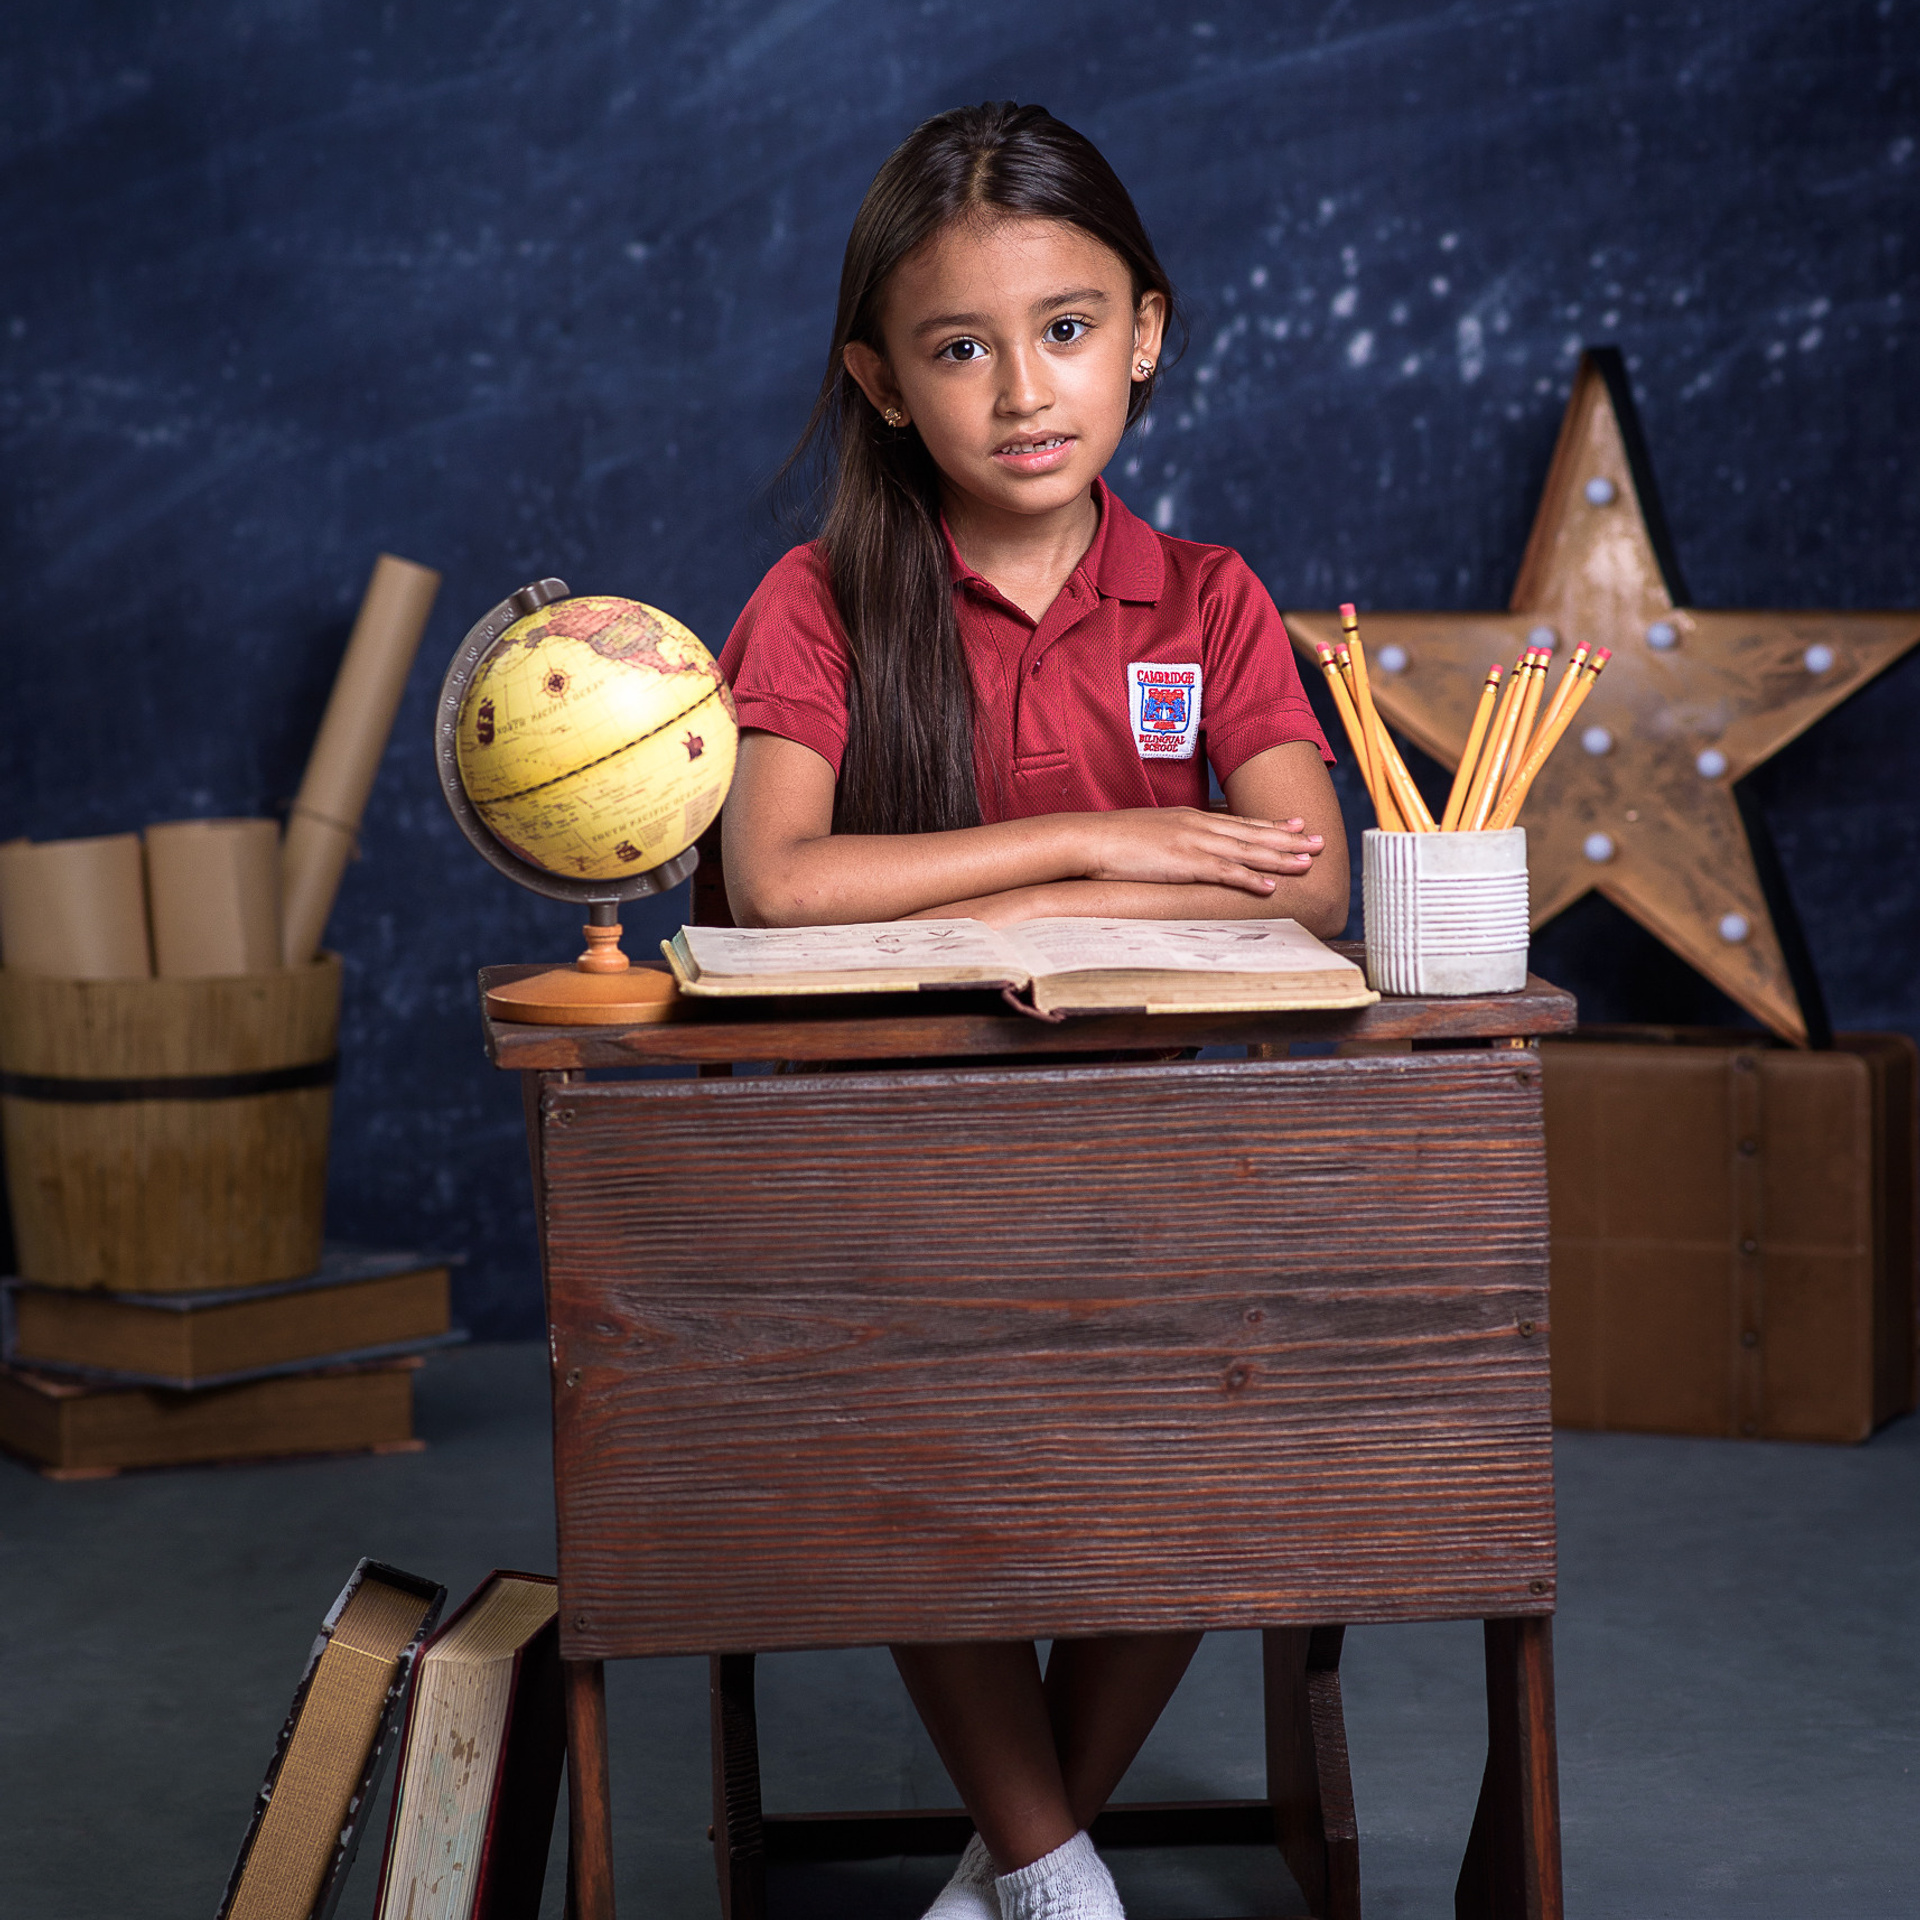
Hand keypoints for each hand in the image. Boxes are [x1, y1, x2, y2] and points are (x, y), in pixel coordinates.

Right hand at [1078, 808, 1324, 895]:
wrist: (1091, 839)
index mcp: (1192, 818)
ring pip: (1248, 851)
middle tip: (1320, 841)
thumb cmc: (1115, 839)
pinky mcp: (1184, 863)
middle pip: (1253, 833)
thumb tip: (1186, 848)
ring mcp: (1194, 843)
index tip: (1297, 823)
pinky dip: (1250, 879)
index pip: (1240, 821)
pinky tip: (1270, 886)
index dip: (1272, 824)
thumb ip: (1175, 837)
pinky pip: (1224, 872)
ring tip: (1308, 862)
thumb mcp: (1152, 832)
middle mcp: (1199, 826)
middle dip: (1289, 839)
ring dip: (1280, 858)